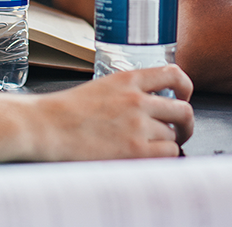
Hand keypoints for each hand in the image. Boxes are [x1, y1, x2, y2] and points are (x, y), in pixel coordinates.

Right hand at [25, 66, 194, 159]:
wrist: (45, 126)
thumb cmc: (64, 111)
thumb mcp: (100, 87)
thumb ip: (127, 92)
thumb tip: (149, 105)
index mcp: (128, 79)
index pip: (173, 74)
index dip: (186, 87)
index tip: (184, 96)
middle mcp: (137, 100)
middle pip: (183, 109)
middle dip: (185, 123)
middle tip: (179, 131)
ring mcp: (137, 125)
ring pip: (175, 134)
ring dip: (168, 142)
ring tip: (154, 147)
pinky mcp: (135, 149)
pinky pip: (168, 153)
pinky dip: (164, 156)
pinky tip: (150, 157)